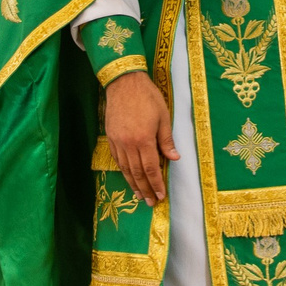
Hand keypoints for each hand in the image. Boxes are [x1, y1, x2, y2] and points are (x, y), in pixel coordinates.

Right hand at [102, 70, 174, 204]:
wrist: (124, 83)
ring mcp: (117, 141)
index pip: (151, 169)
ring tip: (139, 195)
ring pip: (125, 168)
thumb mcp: (163, 117)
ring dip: (133, 184)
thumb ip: (167, 140)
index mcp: (144, 139)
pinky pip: (117, 159)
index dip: (156, 184)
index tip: (160, 196)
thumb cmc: (147, 97)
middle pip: (137, 173)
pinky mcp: (110, 137)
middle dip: (145, 189)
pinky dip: (123, 170)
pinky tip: (128, 177)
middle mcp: (129, 144)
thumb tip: (174, 158)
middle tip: (150, 202)